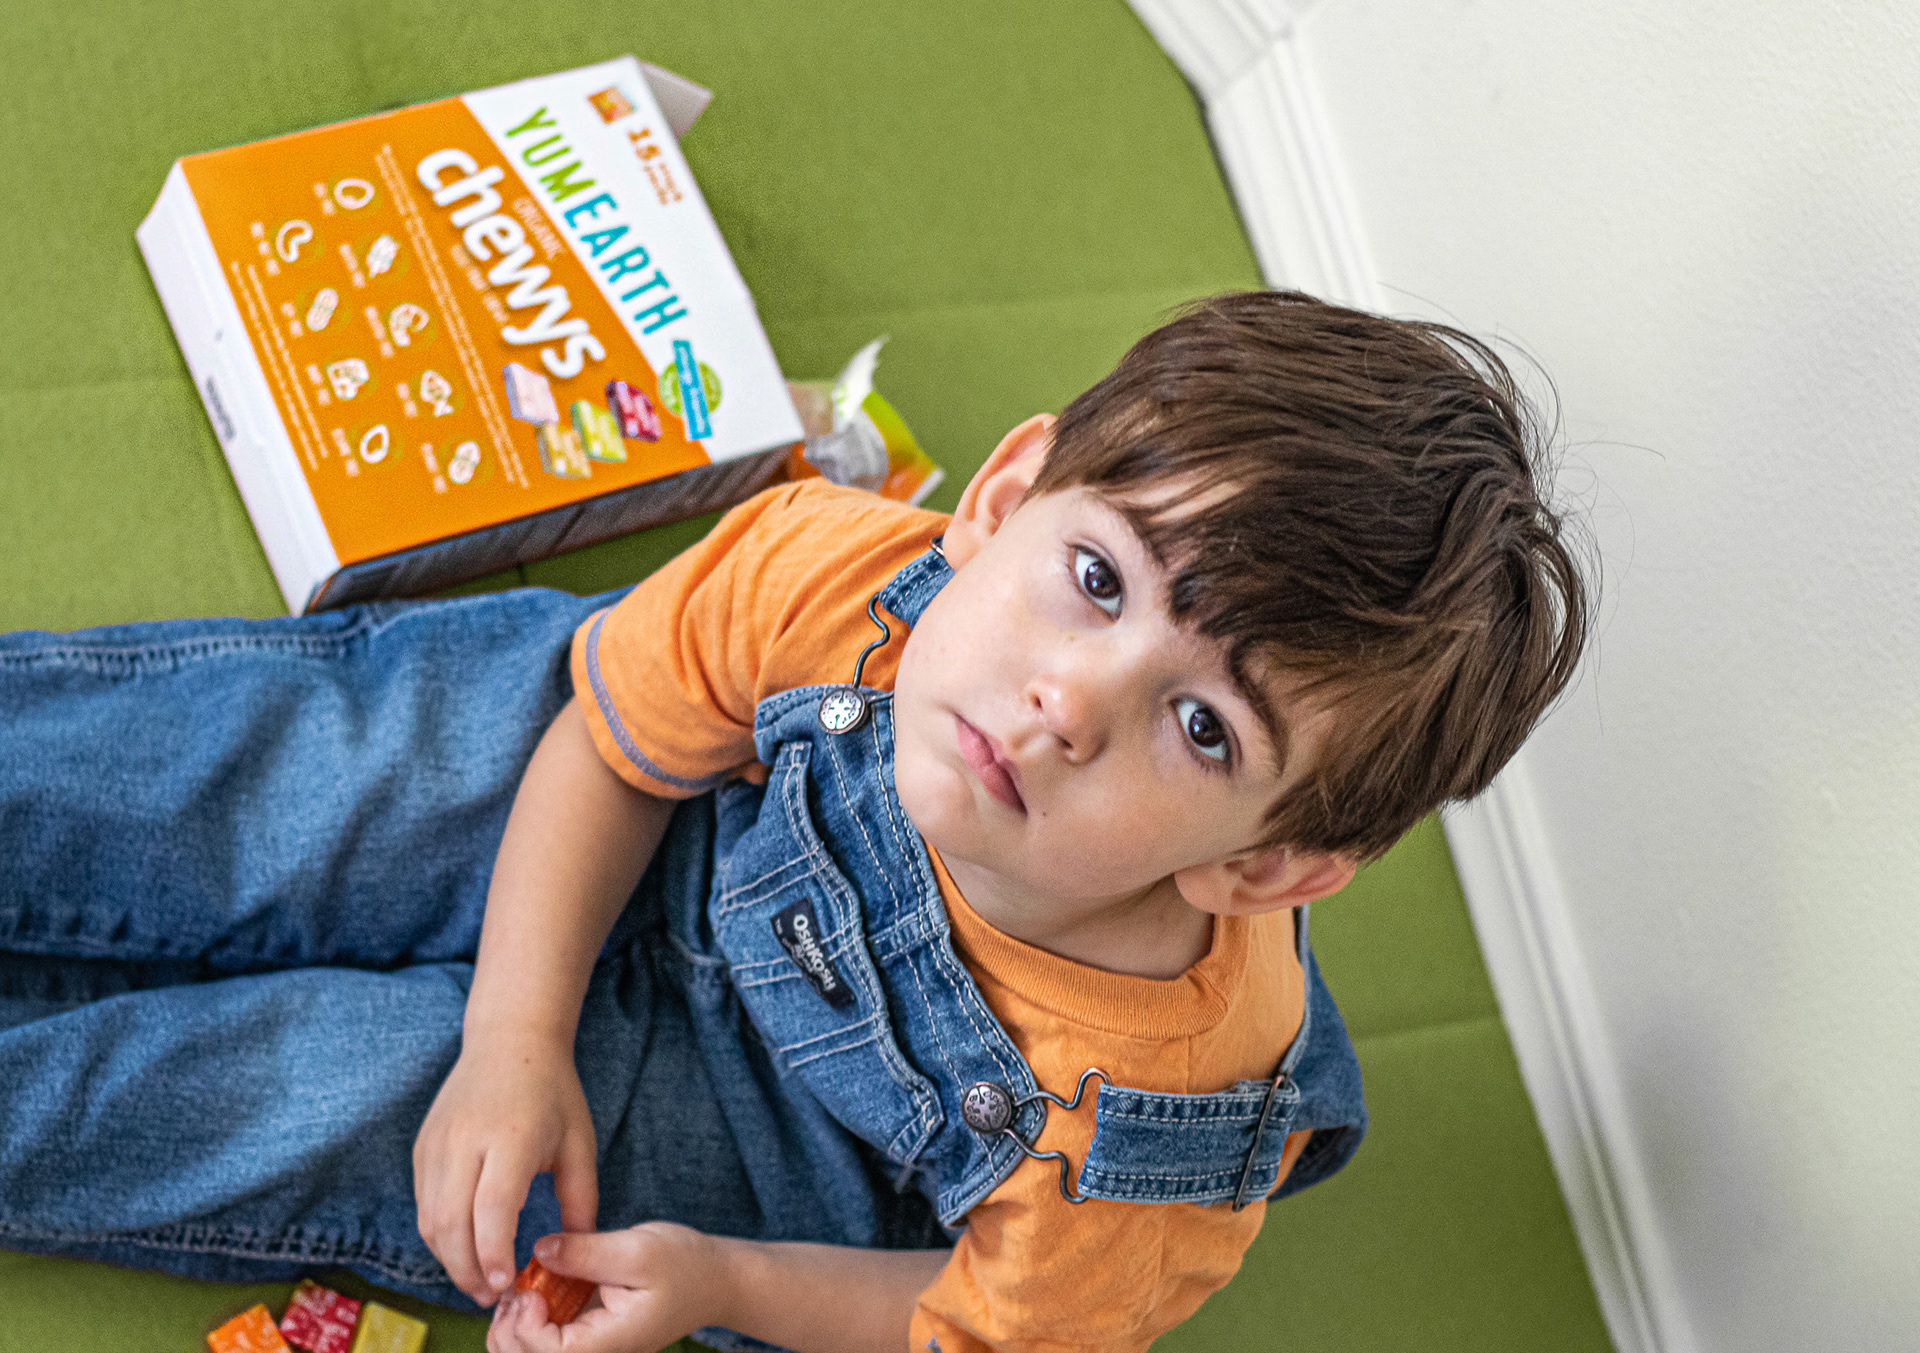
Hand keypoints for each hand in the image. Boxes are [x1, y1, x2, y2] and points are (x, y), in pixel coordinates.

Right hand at [414, 1029, 599, 1304]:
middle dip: (467, 1270)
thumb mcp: (579, 1142)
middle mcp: (465, 1140)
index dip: (494, 1253)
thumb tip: (575, 1251)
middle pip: (451, 1221)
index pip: (491, 1208)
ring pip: (430, 1218)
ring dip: (449, 1258)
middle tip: (491, 1296)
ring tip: (477, 1281)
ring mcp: (437, 1143)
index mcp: (510, 1137)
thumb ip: (580, 1199)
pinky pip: (423, 1203)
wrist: (510, 1041)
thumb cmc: (552, 1092)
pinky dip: (439, 1235)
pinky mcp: (422, 1147)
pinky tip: (463, 1248)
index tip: (507, 1283)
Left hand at [487, 1225, 728, 1352]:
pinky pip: (545, 1342)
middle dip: (509, 1331)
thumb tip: (538, 1250)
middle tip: (514, 1289)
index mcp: (612, 1343)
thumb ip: (586, 1252)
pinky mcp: (587, 1337)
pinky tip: (531, 1292)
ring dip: (513, 1328)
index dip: (526, 1328)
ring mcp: (592, 1348)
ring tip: (518, 1291)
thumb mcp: (637, 1250)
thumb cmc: (683, 1265)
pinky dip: (527, 1321)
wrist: (712, 1280)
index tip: (529, 1290)